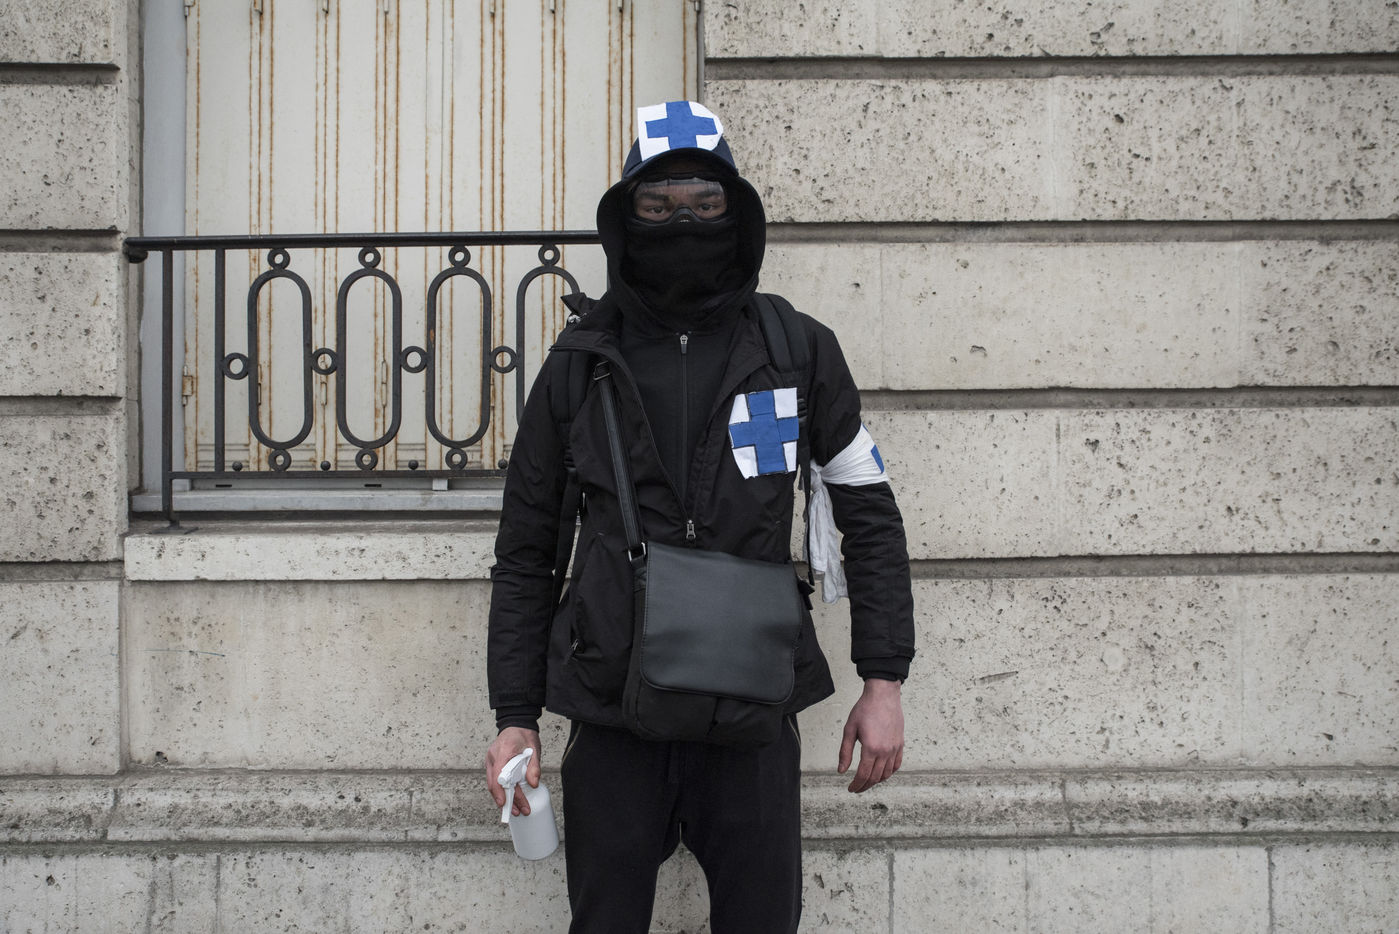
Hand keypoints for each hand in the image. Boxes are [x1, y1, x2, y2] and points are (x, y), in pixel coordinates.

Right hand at [486, 726, 541, 816]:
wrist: (516, 723)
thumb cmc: (524, 734)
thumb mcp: (534, 748)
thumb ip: (534, 767)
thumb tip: (533, 784)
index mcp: (503, 752)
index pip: (498, 775)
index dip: (500, 791)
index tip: (505, 804)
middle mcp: (493, 757)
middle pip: (494, 783)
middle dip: (506, 800)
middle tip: (518, 811)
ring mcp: (491, 760)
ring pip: (493, 784)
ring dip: (503, 797)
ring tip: (515, 810)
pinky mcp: (493, 764)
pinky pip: (495, 780)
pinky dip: (502, 790)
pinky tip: (510, 799)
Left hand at [837, 678, 903, 792]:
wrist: (883, 695)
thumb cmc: (864, 709)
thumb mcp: (849, 729)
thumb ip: (845, 752)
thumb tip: (841, 771)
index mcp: (871, 748)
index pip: (864, 775)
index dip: (856, 785)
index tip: (850, 789)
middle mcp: (885, 751)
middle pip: (875, 777)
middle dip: (865, 786)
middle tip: (856, 788)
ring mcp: (894, 748)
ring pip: (887, 773)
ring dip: (876, 781)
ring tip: (867, 781)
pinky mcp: (900, 744)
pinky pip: (897, 764)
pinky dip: (889, 773)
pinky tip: (882, 773)